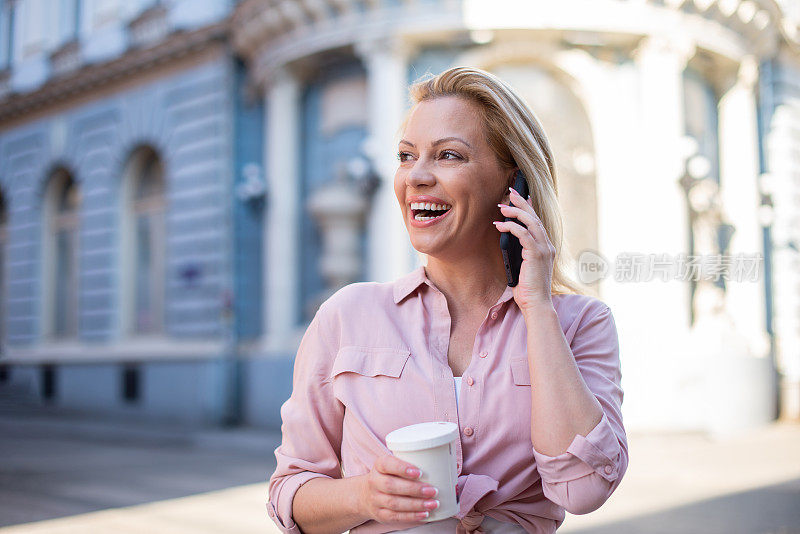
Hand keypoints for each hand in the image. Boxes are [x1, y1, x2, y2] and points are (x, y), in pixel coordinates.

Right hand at [357, 453, 440, 524]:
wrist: (365, 494)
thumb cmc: (389, 476)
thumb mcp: (393, 466)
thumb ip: (412, 463)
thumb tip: (447, 464)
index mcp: (379, 466)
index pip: (387, 464)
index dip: (402, 468)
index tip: (419, 472)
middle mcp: (374, 482)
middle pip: (391, 486)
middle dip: (414, 489)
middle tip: (433, 490)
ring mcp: (376, 500)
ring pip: (395, 503)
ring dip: (416, 504)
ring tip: (433, 503)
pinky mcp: (380, 514)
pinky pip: (396, 517)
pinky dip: (412, 516)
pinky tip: (424, 514)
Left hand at [494, 186, 554, 312]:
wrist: (536, 304)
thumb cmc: (528, 290)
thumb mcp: (523, 268)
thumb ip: (520, 254)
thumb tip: (508, 243)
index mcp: (546, 248)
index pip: (538, 223)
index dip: (530, 208)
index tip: (523, 197)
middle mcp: (547, 246)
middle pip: (535, 218)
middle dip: (522, 203)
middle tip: (510, 192)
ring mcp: (544, 249)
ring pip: (531, 222)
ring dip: (515, 212)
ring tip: (502, 207)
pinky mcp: (536, 254)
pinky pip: (523, 234)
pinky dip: (511, 227)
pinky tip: (500, 225)